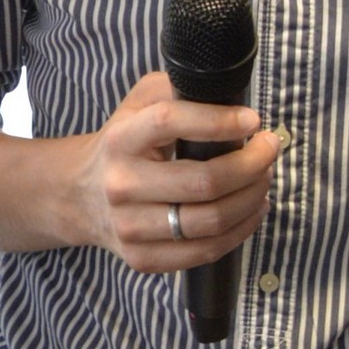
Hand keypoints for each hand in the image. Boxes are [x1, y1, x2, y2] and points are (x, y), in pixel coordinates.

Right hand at [63, 72, 281, 269]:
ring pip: (212, 221)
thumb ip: (172, 90)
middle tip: (269, 151)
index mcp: (120, 139)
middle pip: (205, 181)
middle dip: (252, 165)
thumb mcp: (136, 105)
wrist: (79, 196)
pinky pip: (206, 251)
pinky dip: (240, 231)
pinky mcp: (142, 258)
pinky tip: (250, 212)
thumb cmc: (122, 146)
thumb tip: (225, 96)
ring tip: (263, 181)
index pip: (172, 121)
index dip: (219, 121)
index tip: (252, 121)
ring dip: (251, 199)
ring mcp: (130, 227)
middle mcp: (121, 185)